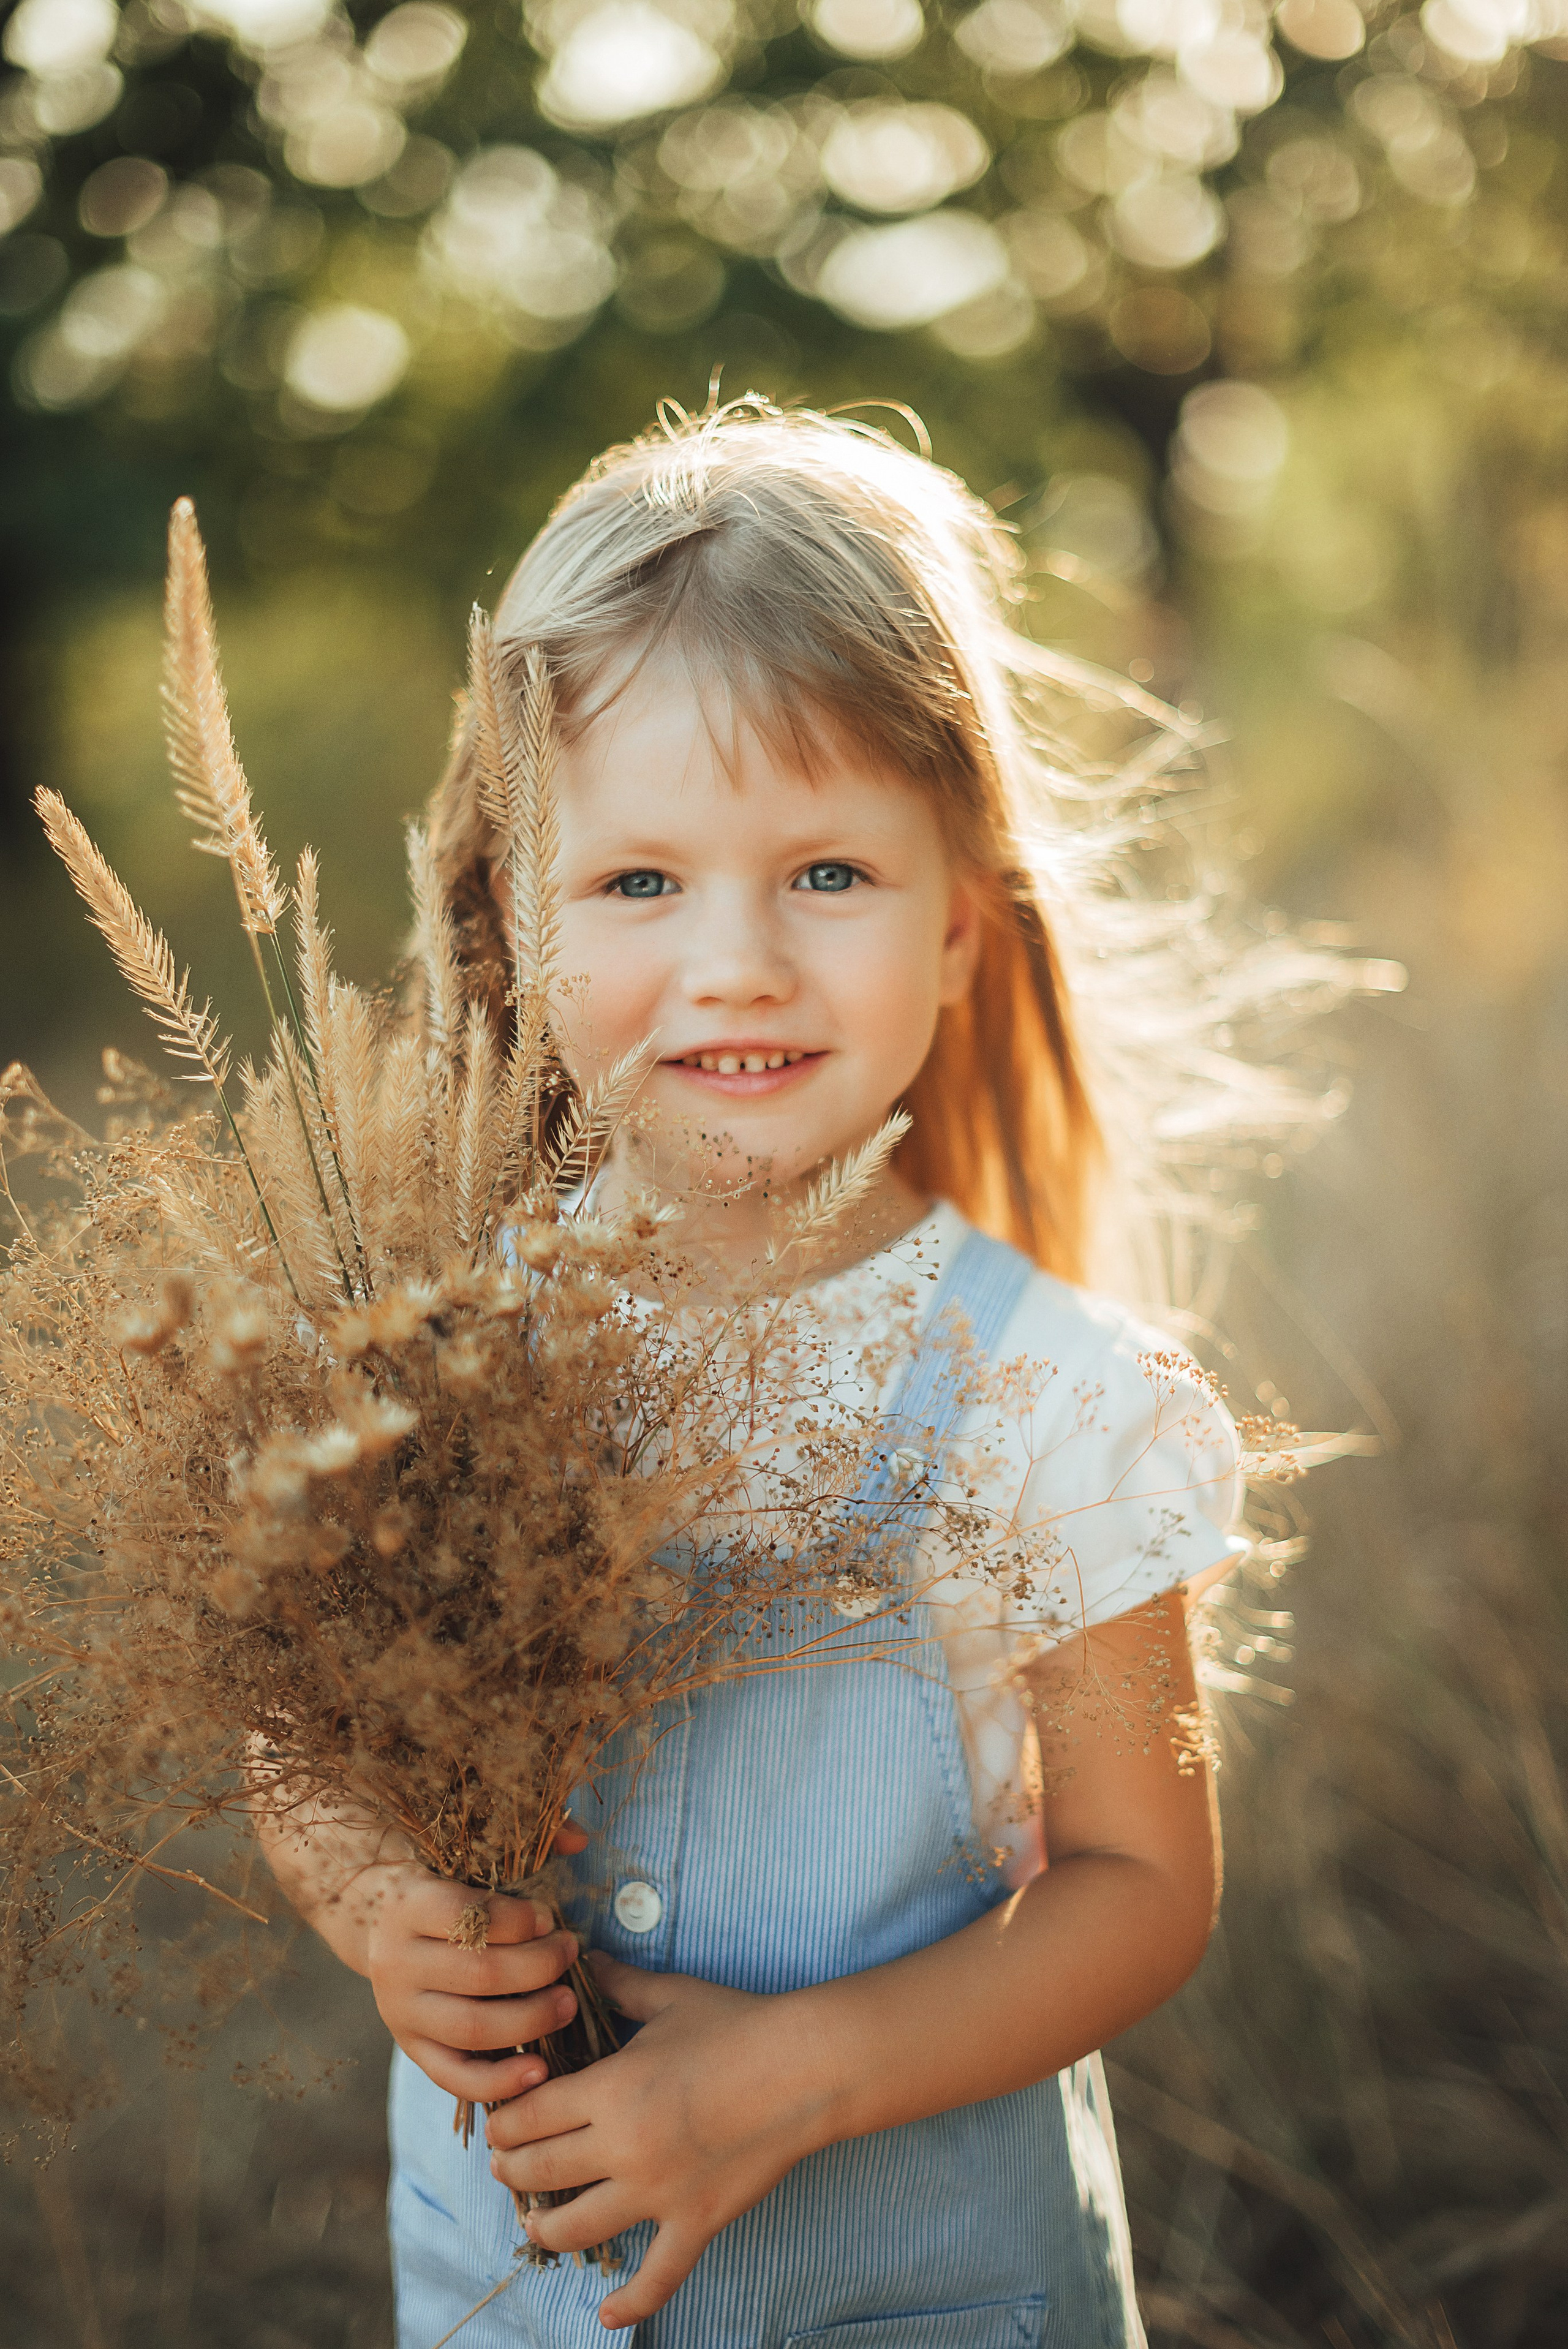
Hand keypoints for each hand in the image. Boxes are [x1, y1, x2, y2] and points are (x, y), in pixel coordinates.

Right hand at [360, 1861, 583, 2104]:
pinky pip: (455, 2077)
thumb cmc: (441, 1886)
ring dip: (531, 2020)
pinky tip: (540, 2071)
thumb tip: (580, 1838)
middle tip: (571, 1954)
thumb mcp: (465, 1857)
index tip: (550, 1917)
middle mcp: (396, 1962)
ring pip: (473, 2028)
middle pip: (479, 1974)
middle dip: (539, 1966)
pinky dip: (500, 2082)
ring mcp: (400, 2012)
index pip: (468, 1916)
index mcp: (408, 1905)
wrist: (377, 1924)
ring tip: (568, 2003)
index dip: (520, 1919)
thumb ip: (524, 1848)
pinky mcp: (411, 2048)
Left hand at [485, 1954, 836, 2327]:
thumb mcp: (669, 1998)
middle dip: (512, 2170)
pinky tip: (607, 2316)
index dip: (506, 2121)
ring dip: (546, 2227)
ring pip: (580, 2225)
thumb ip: (620, 1984)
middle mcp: (625, 2146)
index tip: (499, 2124)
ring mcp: (660, 2191)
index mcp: (611, 2089)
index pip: (532, 2114)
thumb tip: (586, 1958)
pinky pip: (659, 2276)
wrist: (803, 2067)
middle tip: (504, 2167)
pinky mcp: (696, 2220)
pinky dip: (632, 2302)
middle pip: (542, 2169)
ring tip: (534, 2224)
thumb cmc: (735, 2025)